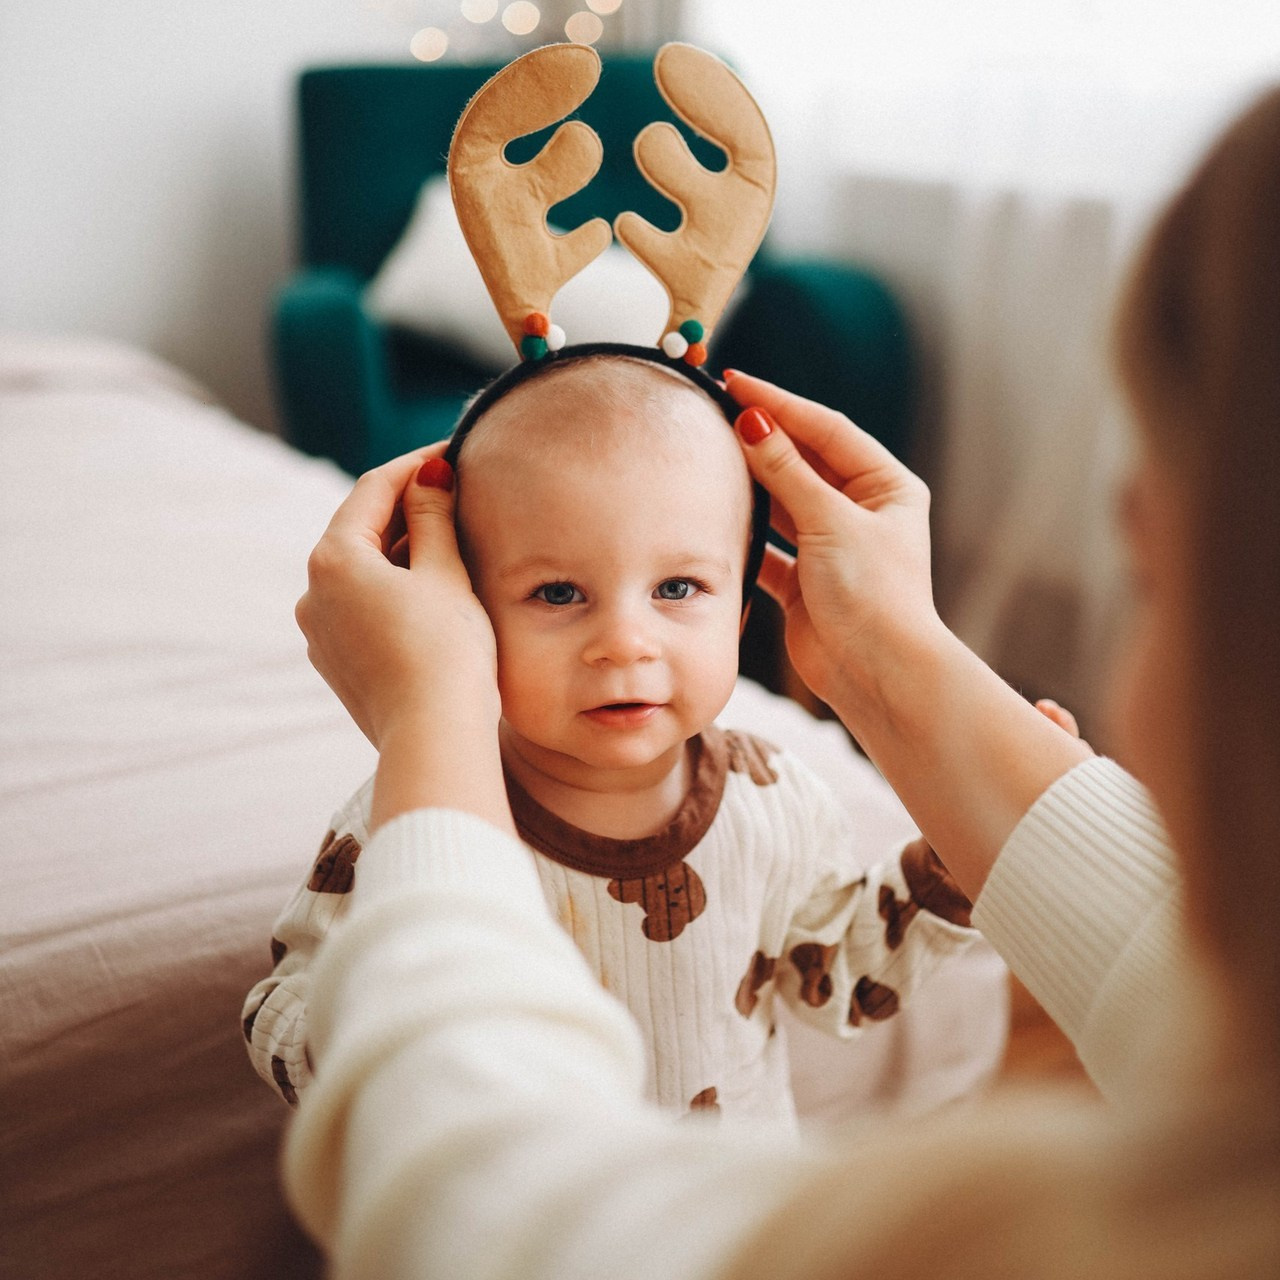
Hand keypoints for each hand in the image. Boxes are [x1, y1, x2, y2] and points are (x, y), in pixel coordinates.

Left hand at [297, 446, 510, 832]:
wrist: (435, 738)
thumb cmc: (446, 652)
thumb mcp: (446, 572)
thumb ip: (434, 516)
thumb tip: (429, 474)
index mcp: (333, 559)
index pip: (374, 489)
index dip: (416, 466)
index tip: (452, 451)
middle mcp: (312, 593)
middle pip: (362, 530)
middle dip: (409, 509)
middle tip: (456, 492)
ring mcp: (320, 634)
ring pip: (362, 573)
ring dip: (403, 551)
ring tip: (452, 541)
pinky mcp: (337, 665)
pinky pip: (362, 609)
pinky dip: (393, 590)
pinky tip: (433, 594)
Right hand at [726, 371, 1092, 898]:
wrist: (875, 673)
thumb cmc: (873, 595)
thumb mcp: (830, 521)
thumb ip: (788, 472)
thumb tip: (753, 422)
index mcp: (886, 487)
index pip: (826, 430)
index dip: (781, 405)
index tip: (737, 383)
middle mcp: (861, 514)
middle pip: (803, 462)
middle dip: (762, 439)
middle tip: (714, 412)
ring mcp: (831, 548)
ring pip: (783, 502)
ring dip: (751, 482)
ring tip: (709, 456)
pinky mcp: (804, 583)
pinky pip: (768, 546)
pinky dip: (744, 533)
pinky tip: (715, 516)